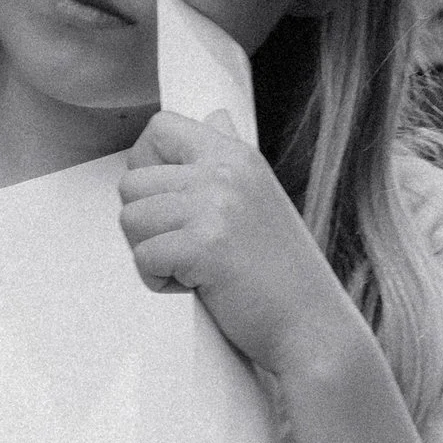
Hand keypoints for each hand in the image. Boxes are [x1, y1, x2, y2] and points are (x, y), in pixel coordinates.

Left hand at [117, 109, 353, 384]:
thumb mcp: (260, 196)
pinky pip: (143, 257)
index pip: (159, 128)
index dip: (145, 165)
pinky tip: (195, 286)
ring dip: (150, 253)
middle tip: (182, 247)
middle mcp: (224, 172)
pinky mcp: (204, 246)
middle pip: (132, 180)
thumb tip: (215, 117)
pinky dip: (159, 281)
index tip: (164, 200)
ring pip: (130, 219)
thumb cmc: (282, 273)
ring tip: (191, 268)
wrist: (311, 326)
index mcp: (236, 156)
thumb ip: (228, 160)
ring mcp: (215, 206)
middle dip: (144, 223)